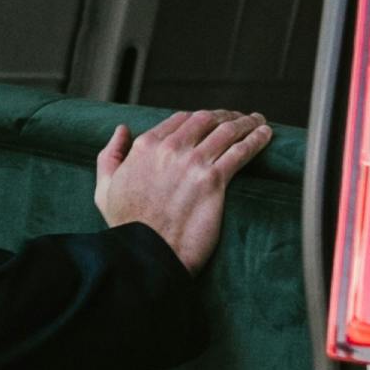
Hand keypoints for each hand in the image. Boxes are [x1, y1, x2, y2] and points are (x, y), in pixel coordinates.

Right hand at [95, 107, 272, 271]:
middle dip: (225, 116)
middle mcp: (170, 149)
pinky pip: (240, 151)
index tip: (210, 122)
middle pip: (206, 119)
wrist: (147, 254)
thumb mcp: (104, 188)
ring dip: (245, 123)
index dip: (198, 118)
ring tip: (257, 122)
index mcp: (145, 147)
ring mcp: (193, 163)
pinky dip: (256, 139)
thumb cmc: (127, 227)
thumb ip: (110, 155)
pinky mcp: (214, 180)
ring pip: (226, 130)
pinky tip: (265, 134)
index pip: (179, 119)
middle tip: (238, 119)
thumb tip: (121, 131)